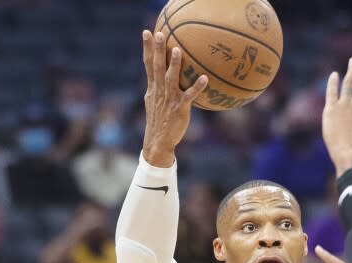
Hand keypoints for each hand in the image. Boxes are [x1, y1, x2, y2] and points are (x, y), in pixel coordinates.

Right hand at [141, 30, 207, 166]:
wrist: (159, 141)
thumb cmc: (159, 120)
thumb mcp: (154, 101)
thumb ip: (157, 87)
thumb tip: (160, 76)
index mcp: (152, 88)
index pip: (148, 64)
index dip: (148, 48)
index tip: (147, 32)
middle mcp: (159, 91)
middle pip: (157, 67)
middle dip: (158, 50)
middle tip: (160, 34)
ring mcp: (169, 99)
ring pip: (170, 79)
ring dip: (174, 65)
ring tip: (178, 50)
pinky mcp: (180, 108)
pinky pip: (190, 96)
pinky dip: (197, 87)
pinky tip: (204, 78)